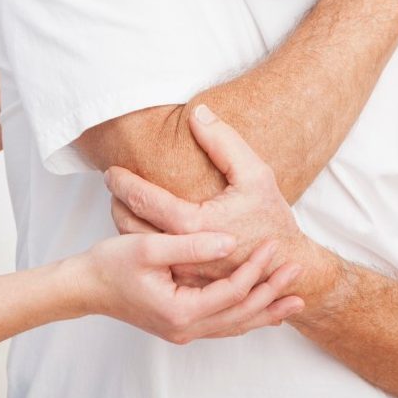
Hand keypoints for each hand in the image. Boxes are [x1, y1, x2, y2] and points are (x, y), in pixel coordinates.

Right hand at [73, 232, 303, 343]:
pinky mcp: (181, 325)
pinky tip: (263, 309)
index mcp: (180, 311)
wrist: (84, 286)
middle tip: (297, 270)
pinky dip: (246, 316)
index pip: (232, 293)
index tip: (273, 245)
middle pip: (241, 314)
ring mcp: (184, 330)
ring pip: (236, 324)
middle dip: (271, 292)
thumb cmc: (110, 264)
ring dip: (266, 310)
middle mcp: (186, 328)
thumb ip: (191, 246)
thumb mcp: (149, 248)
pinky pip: (223, 324)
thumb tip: (231, 242)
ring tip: (295, 299)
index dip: (256, 270)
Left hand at [106, 105, 308, 286]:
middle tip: (111, 186)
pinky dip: (141, 244)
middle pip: (131, 227)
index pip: (144, 201)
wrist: (286, 265)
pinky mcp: (185, 284)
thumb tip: (196, 112)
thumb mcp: (256, 174)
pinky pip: (153, 262)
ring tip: (121, 203)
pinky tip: (140, 228)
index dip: (123, 184)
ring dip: (123, 223)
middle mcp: (184, 253)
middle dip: (116, 203)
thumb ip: (225, 142)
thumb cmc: (272, 219)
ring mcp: (183, 273)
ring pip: (138, 248)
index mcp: (195, 225)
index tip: (111, 172)